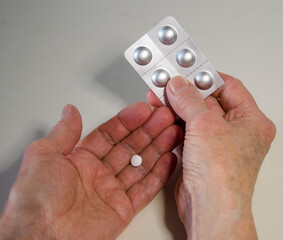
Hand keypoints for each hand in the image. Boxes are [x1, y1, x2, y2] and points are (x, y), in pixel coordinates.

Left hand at [0, 102, 181, 239]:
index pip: (109, 134)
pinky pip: (145, 190)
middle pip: (129, 147)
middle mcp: (97, 174)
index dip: (127, 121)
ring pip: (140, 165)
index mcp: (80, 160)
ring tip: (172, 132)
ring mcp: (111, 191)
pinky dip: (159, 175)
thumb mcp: (44, 155)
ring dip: (157, 148)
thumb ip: (63, 132)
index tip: (142, 110)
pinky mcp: (122, 210)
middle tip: (163, 117)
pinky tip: (169, 160)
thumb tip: (70, 111)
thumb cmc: (36, 200)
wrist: (43, 239)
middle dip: (148, 131)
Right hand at [146, 73, 275, 238]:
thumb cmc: (222, 177)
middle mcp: (235, 131)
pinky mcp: (200, 152)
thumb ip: (189, 100)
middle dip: (185, 92)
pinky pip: (186, 130)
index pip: (229, 87)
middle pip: (208, 101)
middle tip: (167, 82)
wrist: (209, 209)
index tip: (187, 69)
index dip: (207, 77)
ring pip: (194, 116)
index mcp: (250, 121)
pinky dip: (174, 121)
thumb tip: (178, 84)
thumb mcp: (206, 125)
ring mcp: (216, 143)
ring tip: (159, 94)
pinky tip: (161, 113)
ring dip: (176, 106)